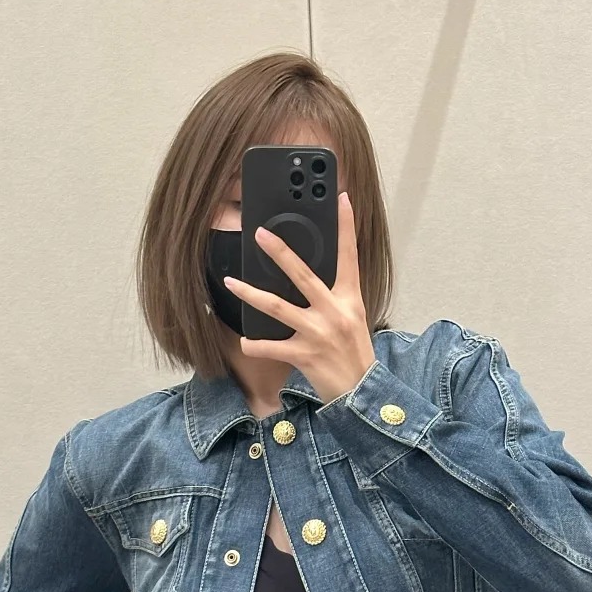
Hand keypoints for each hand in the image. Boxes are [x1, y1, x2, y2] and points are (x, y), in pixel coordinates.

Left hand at [222, 189, 375, 403]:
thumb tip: (312, 278)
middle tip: (260, 234)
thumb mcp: (353, 318)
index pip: (349, 256)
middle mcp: (334, 312)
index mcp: (349, 299)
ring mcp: (318, 333)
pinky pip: (272, 347)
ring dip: (250, 294)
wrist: (360, 391)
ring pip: (277, 308)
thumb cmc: (355, 354)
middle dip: (280, 253)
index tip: (341, 199)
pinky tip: (244, 342)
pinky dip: (255, 345)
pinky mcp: (304, 355)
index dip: (346, 226)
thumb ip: (335, 297)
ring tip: (231, 283)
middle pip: (303, 275)